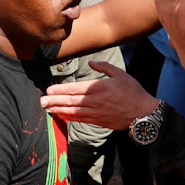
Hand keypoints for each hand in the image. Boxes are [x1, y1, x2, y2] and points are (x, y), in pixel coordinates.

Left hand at [41, 61, 158, 128]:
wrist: (143, 113)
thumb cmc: (133, 92)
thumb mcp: (120, 74)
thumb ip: (104, 67)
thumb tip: (91, 63)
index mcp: (99, 88)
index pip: (74, 89)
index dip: (60, 90)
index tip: (49, 90)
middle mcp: (94, 101)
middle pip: (70, 101)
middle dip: (54, 101)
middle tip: (41, 101)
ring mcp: (96, 113)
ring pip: (72, 111)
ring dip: (58, 110)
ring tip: (46, 109)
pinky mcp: (98, 121)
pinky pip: (80, 119)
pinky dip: (69, 118)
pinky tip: (60, 115)